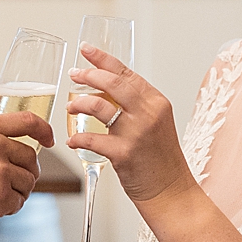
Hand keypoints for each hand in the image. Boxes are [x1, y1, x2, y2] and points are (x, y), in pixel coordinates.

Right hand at [0, 112, 53, 239]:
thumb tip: (13, 143)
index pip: (26, 120)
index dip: (43, 130)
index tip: (49, 139)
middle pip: (31, 156)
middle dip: (26, 171)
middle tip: (9, 182)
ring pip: (29, 180)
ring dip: (18, 191)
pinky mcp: (1, 196)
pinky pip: (20, 201)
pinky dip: (10, 207)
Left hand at [66, 44, 192, 204]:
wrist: (171, 191)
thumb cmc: (159, 159)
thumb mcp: (155, 123)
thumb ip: (136, 106)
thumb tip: (107, 89)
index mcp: (156, 102)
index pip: (126, 73)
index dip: (103, 58)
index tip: (86, 49)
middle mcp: (149, 113)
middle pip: (112, 83)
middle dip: (88, 74)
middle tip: (73, 74)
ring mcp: (137, 133)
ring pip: (99, 106)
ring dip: (79, 104)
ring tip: (70, 107)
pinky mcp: (124, 153)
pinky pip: (91, 139)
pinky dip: (77, 139)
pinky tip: (72, 141)